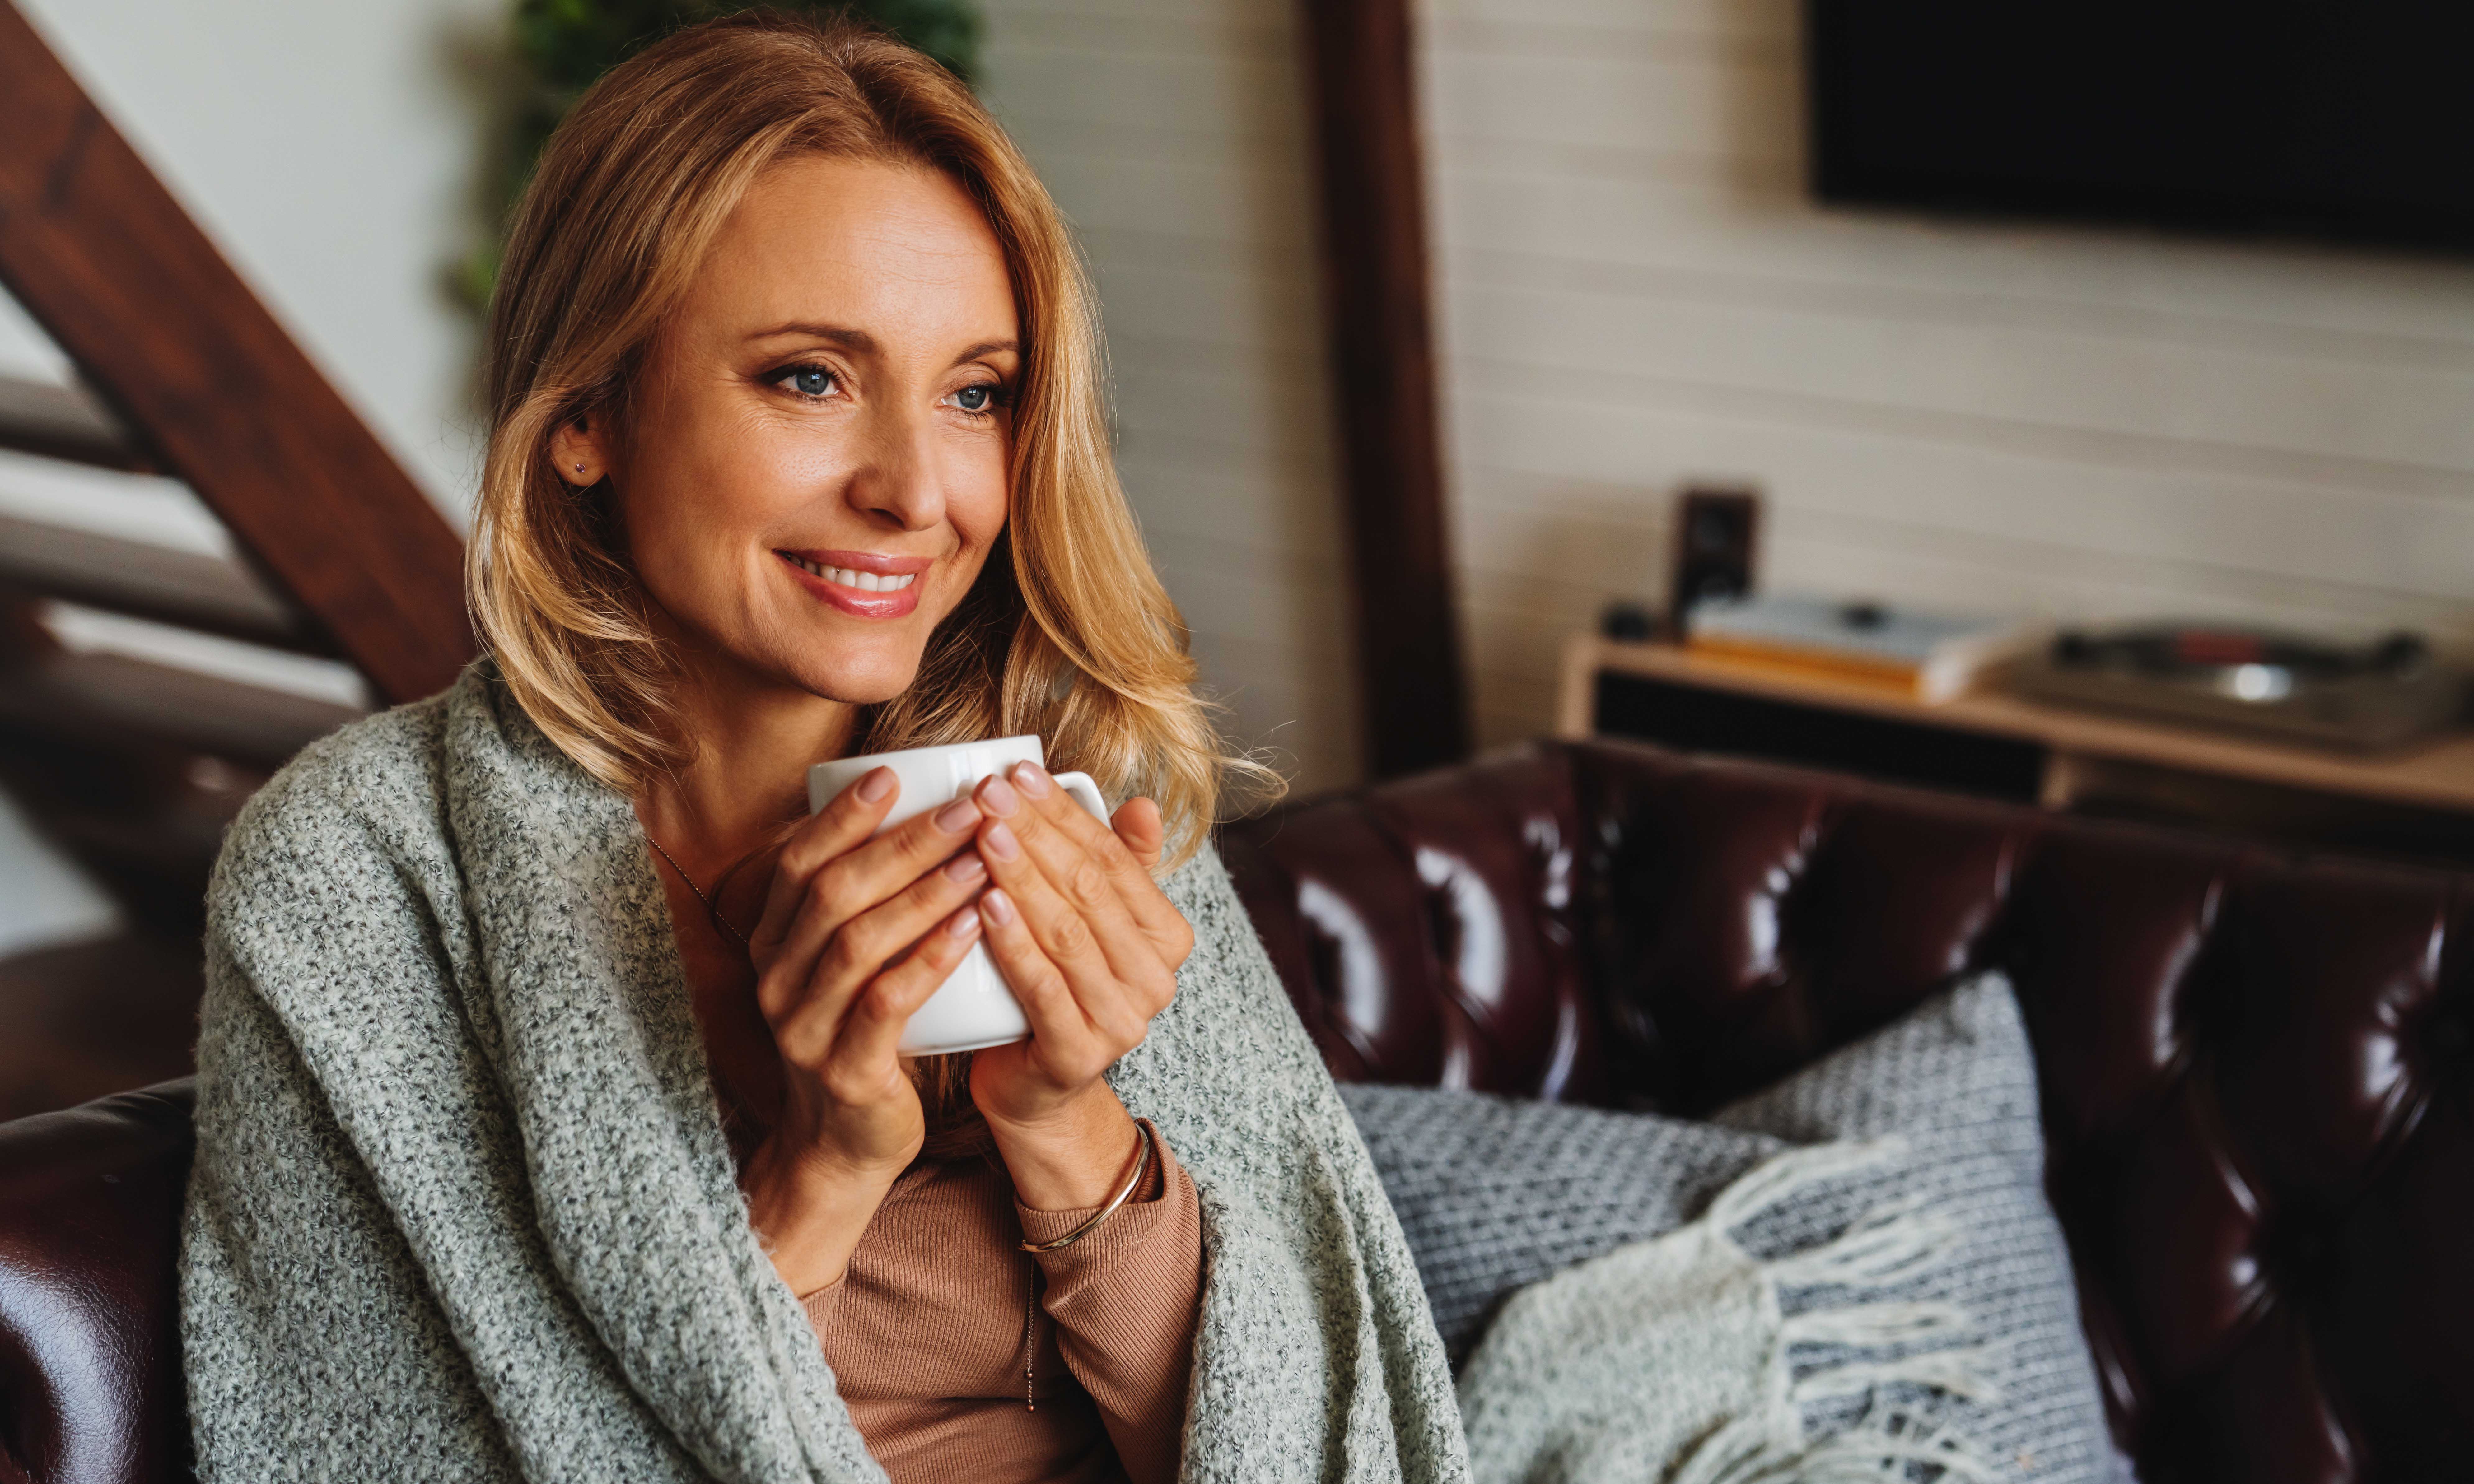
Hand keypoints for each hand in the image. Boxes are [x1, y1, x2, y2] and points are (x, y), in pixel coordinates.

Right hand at [737, 766, 989, 1289]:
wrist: (846, 1141)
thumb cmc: (864, 1030)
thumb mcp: (852, 960)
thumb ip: (864, 899)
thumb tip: (904, 810)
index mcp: (774, 940)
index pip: (797, 862)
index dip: (842, 817)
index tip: (892, 775)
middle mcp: (776, 977)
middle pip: (834, 892)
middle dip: (902, 843)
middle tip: (967, 807)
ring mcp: (803, 1025)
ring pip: (858, 941)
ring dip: (924, 893)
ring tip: (981, 857)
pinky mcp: (843, 1068)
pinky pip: (886, 1002)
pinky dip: (930, 958)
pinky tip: (973, 925)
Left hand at [963, 761, 1195, 1208]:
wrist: (1034, 1086)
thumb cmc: (1055, 983)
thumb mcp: (1087, 920)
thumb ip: (1116, 865)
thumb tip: (1142, 803)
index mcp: (1166, 937)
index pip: (1113, 858)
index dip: (1064, 812)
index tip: (1017, 772)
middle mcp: (1156, 979)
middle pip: (1089, 890)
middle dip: (1035, 835)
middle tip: (988, 794)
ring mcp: (1123, 1021)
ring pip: (1067, 933)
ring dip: (1022, 878)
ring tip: (982, 834)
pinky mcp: (1080, 1055)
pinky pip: (1044, 987)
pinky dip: (1014, 943)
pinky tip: (984, 904)